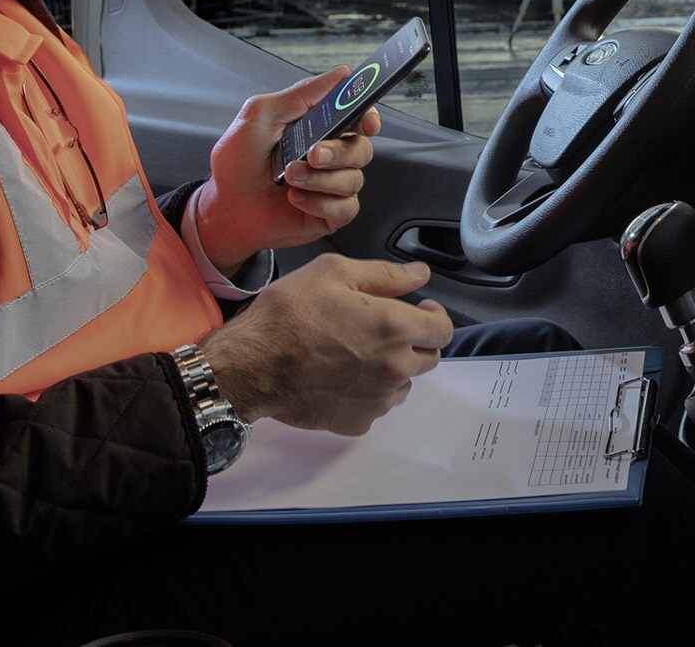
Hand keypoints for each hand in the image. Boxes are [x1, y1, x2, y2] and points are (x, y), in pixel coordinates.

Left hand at [190, 66, 381, 271]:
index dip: (368, 118)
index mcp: (318, 128)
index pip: (358, 117)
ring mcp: (331, 185)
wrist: (224, 207)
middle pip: (361, 149)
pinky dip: (320, 203)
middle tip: (312, 154)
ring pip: (353, 180)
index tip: (366, 123)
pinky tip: (296, 199)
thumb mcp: (260, 115)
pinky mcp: (329, 214)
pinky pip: (344, 208)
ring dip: (320, 179)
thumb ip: (301, 94)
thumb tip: (340, 74)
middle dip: (338, 152)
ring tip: (289, 178)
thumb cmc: (237, 162)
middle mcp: (330, 156)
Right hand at [199, 254, 452, 434]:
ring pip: (405, 384)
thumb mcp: (333, 272)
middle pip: (429, 358)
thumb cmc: (288, 314)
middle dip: (416, 341)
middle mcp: (395, 368)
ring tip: (360, 353)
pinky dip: (370, 393)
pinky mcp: (357, 422)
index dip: (434, 316)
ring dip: (394, 369)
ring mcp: (377, 400)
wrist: (250, 366)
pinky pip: (378, 406)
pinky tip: (343, 377)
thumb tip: (421, 275)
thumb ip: (386, 274)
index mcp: (395, 328)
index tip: (419, 309)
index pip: (444, 329)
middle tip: (385, 328)